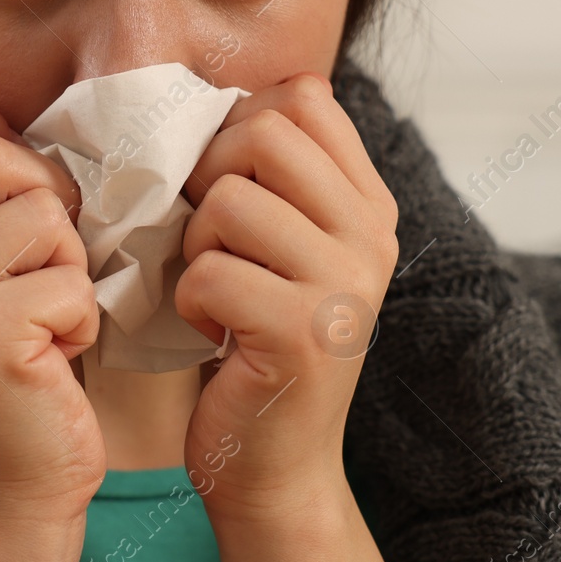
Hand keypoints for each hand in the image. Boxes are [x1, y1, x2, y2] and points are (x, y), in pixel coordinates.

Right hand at [0, 96, 104, 529]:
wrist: (11, 498)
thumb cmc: (15, 381)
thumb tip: (36, 131)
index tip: (19, 183)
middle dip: (49, 203)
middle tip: (49, 268)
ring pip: (41, 212)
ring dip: (71, 265)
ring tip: (48, 320)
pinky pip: (71, 278)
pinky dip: (84, 317)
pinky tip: (56, 359)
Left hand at [175, 72, 399, 523]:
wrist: (272, 464)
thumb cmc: (255, 343)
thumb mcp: (284, 247)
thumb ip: (274, 176)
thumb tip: (215, 98)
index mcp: (369, 205)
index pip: (303, 97)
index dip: (239, 127)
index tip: (228, 186)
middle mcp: (371, 236)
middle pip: (263, 132)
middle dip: (210, 178)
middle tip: (214, 240)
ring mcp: (344, 285)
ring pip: (227, 200)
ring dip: (196, 247)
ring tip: (219, 292)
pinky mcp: (304, 334)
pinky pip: (208, 272)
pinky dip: (189, 303)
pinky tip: (215, 335)